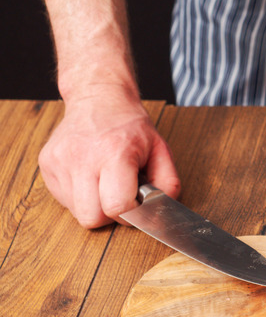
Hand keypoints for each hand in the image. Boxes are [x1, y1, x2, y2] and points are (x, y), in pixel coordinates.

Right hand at [38, 89, 180, 227]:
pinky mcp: (47, 164)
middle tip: (120, 196)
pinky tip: (90, 178)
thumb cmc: (131, 126)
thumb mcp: (161, 150)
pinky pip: (64, 200)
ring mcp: (60, 161)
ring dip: (94, 205)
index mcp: (114, 153)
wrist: (99, 99)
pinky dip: (80, 196)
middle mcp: (82, 157)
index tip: (136, 201)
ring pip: (76, 211)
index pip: (116, 206)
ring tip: (105, 183)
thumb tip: (161, 211)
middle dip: (109, 214)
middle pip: (91, 217)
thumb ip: (168, 184)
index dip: (130, 212)